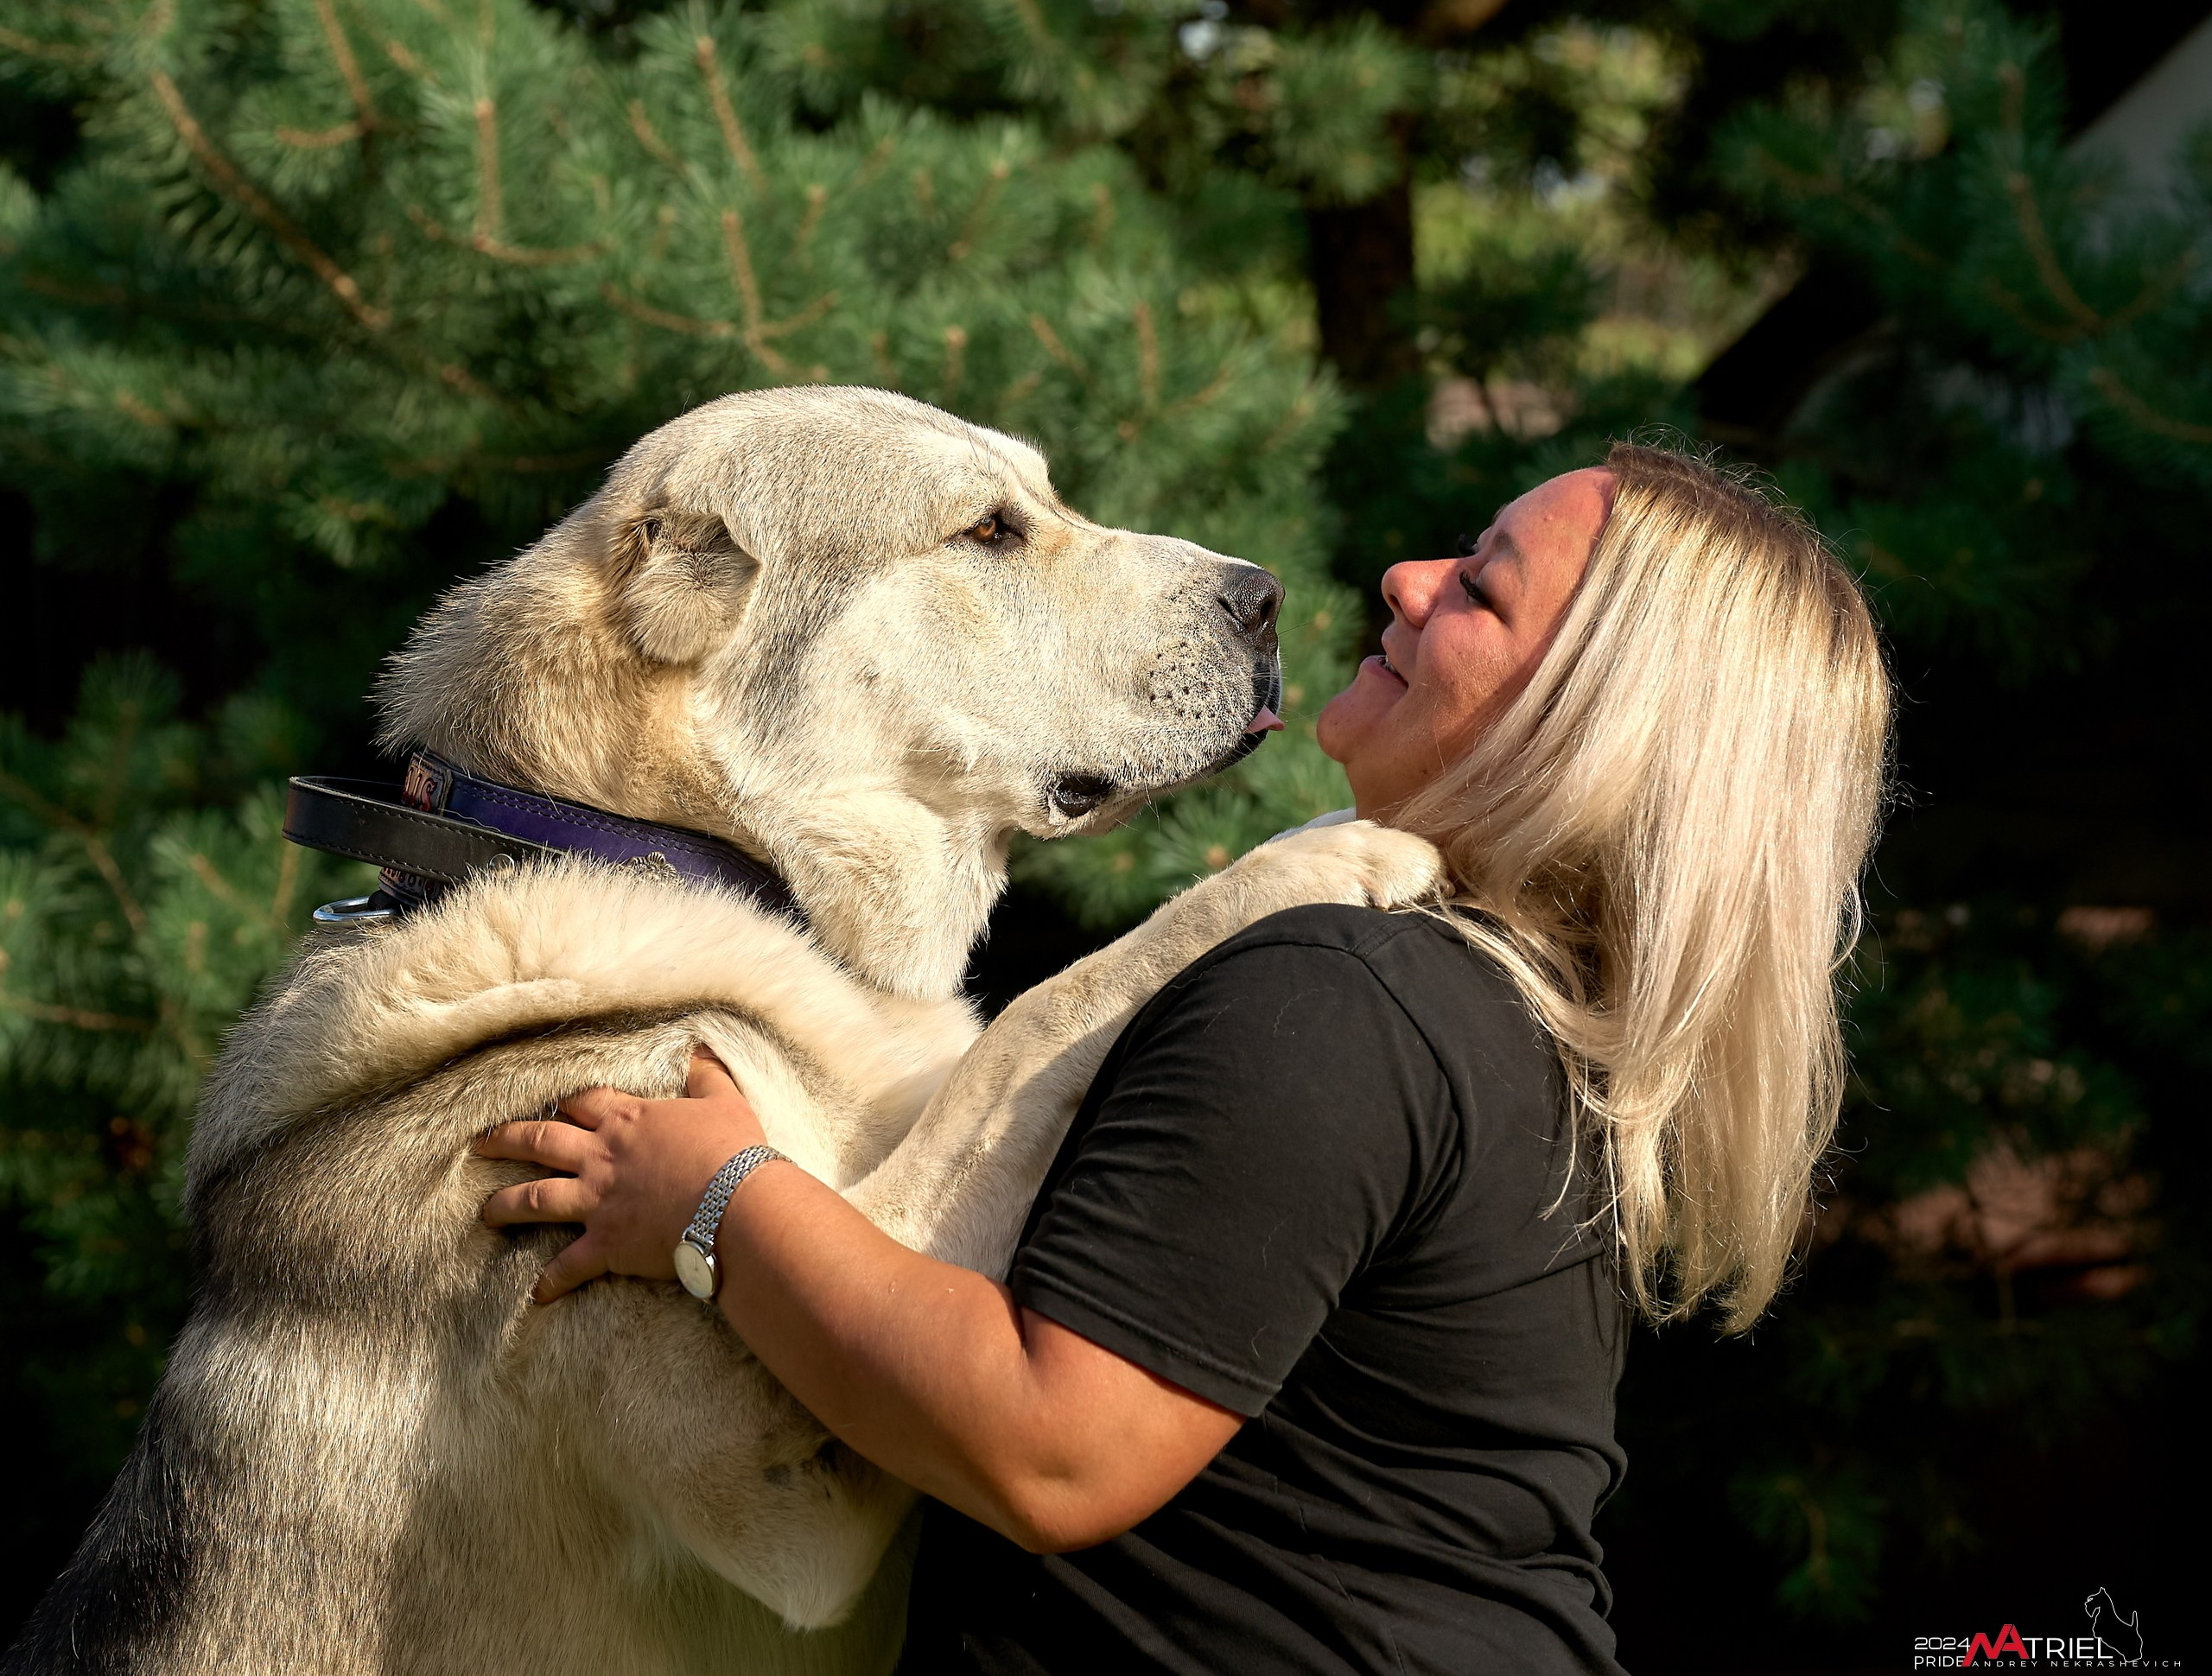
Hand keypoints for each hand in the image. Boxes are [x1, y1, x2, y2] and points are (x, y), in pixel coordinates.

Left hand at [478, 1051, 766, 1301]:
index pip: (582, 1101)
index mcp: (628, 1121)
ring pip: (535, 1198)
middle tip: (480, 1143)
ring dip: (505, 1206)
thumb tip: (698, 1051)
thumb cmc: (733, 1153)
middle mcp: (602, 1158)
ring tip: (485, 1213)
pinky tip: (535, 1294)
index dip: (560, 1100)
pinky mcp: (605, 1244)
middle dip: (506, 1140)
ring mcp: (598, 1201)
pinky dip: (550, 1281)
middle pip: (541, 1141)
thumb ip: (706, 1076)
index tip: (541, 1099)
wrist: (734, 1205)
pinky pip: (568, 1265)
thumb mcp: (724, 1103)